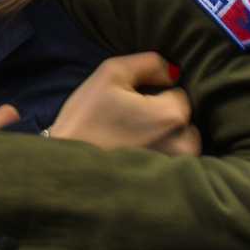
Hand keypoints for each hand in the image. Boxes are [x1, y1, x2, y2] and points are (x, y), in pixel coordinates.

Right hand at [49, 52, 199, 156]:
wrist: (66, 166)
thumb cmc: (86, 118)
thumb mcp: (111, 74)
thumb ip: (149, 63)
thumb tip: (173, 72)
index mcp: (172, 115)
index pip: (178, 93)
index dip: (154, 93)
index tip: (130, 103)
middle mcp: (183, 144)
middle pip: (183, 119)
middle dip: (162, 117)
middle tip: (130, 122)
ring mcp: (177, 168)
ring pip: (181, 142)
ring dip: (163, 138)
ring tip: (131, 140)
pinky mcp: (168, 185)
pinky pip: (175, 164)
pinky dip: (159, 157)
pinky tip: (135, 155)